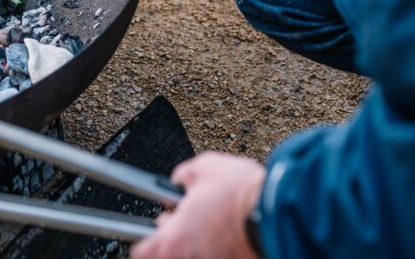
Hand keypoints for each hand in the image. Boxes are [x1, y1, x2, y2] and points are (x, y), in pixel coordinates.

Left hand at [131, 153, 265, 258]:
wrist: (276, 214)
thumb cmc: (241, 194)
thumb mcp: (204, 167)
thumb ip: (182, 176)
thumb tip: (179, 180)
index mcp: (173, 238)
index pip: (141, 252)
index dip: (145, 241)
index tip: (153, 230)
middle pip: (166, 256)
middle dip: (174, 238)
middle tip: (187, 222)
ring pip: (193, 255)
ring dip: (197, 244)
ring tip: (212, 228)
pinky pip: (214, 256)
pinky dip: (217, 248)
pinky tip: (228, 234)